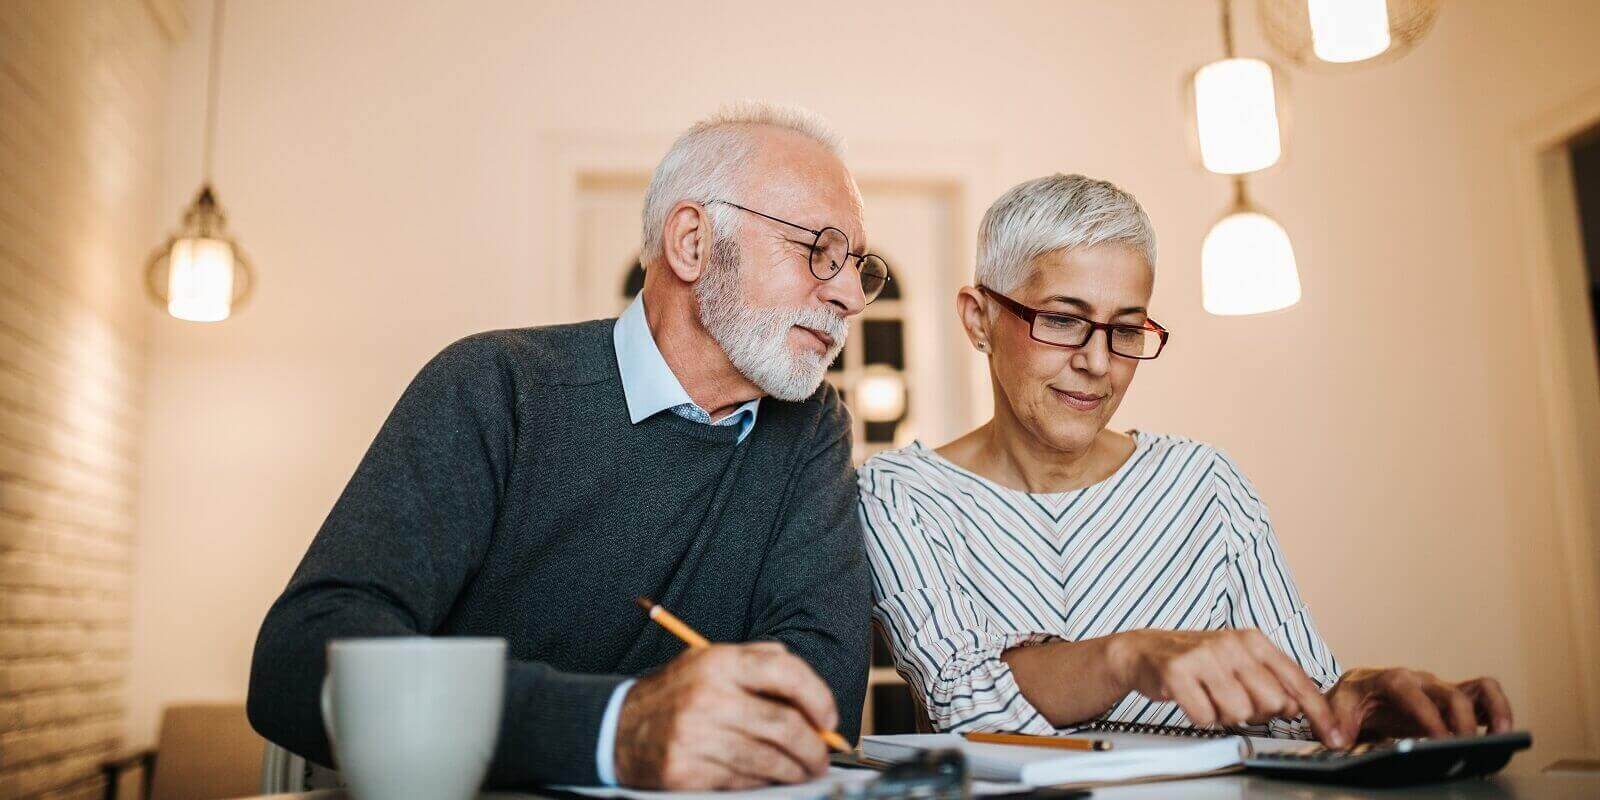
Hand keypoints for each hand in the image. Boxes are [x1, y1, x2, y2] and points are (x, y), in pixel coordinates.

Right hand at [613, 641, 838, 789]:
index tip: (829, 718)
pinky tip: (771, 778)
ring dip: (796, 769)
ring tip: (804, 770)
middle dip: (813, 746)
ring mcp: (696, 735)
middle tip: (822, 756)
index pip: (785, 671)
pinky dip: (765, 782)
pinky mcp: (687, 770)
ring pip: (768, 758)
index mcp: (718, 662)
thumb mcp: (710, 662)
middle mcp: (708, 696)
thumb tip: (810, 692)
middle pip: (783, 724)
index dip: (818, 697)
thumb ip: (759, 662)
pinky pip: (743, 780)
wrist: (616, 728)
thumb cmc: (675, 695)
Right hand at [1107, 628, 1343, 745]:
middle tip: (1234, 701)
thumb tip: (1298, 707)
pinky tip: (1192, 699)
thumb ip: (1272, 681)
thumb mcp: (1239, 662)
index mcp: (1253, 640)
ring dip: (1224, 715)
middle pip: (1271, 703)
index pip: (1297, 681)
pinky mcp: (1177, 672)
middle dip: (1256, 713)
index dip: (1318, 713)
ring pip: (1238, 712)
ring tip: (1210, 697)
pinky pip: (1204, 716)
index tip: (1334, 736)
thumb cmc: (1197, 660)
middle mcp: (1231, 644)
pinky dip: (1200, 716)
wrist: (1144, 651)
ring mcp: (1204, 656)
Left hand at [1326, 668, 1512, 742]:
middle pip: (1449, 694)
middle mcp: (1421, 680)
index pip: (1411, 693)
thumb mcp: (1337, 706)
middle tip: (1465, 749)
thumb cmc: (1352, 698)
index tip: (1439, 739)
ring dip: (1493, 710)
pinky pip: (1484, 696)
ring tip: (1503, 736)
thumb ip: (1337, 721)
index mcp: (1390, 679)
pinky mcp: (1454, 699)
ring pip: (1476, 689)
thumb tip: (1338, 740)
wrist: (1360, 690)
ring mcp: (1441, 689)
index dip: (1427, 715)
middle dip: (1460, 722)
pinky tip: (1502, 733)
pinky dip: (1498, 710)